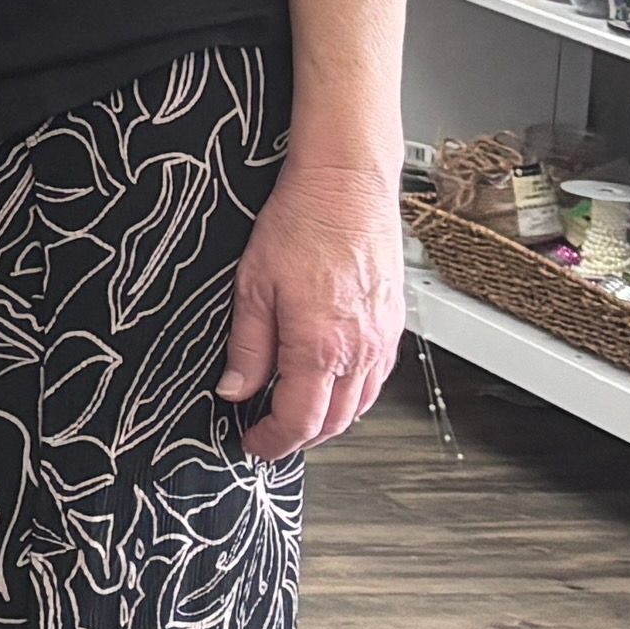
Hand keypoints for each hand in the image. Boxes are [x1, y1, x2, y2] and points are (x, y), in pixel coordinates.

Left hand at [221, 149, 401, 464]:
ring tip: (296, 413)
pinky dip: (353, 394)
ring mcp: (383, 338)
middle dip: (300, 437)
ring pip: (361, 405)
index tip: (253, 443)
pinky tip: (331, 382)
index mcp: (322, 346)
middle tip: (269, 434)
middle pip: (335, 422)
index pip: (300, 421)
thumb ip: (247, 346)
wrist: (347, 185)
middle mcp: (361, 350)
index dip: (273, 442)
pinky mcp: (394, 322)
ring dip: (329, 420)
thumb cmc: (302, 223)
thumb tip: (235, 389)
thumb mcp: (253, 287)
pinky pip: (377, 377)